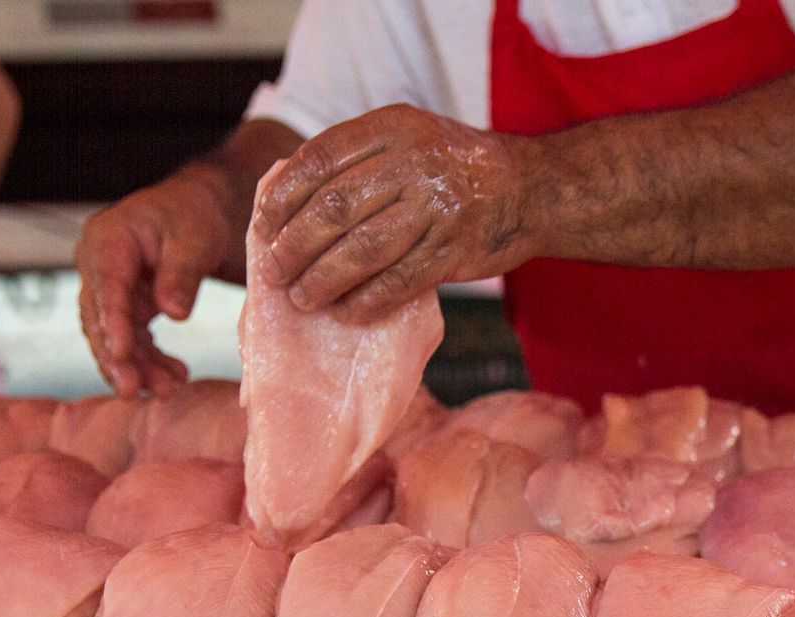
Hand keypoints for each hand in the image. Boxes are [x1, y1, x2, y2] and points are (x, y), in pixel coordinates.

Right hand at [75, 167, 236, 396]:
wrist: (198, 212)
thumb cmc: (194, 216)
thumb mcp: (195, 238)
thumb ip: (183, 273)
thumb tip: (173, 313)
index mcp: (107, 239)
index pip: (106, 287)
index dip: (113, 323)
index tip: (121, 355)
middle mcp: (97, 263)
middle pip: (99, 317)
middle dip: (116, 358)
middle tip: (134, 391)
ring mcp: (108, 286)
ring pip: (113, 335)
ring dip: (136, 366)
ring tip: (166, 390)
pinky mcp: (124, 304)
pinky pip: (130, 338)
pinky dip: (148, 360)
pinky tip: (172, 377)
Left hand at [253, 105, 536, 322]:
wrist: (532, 188)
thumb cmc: (457, 168)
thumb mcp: (409, 138)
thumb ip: (359, 158)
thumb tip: (289, 201)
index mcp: (392, 127)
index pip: (319, 160)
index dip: (283, 197)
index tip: (263, 226)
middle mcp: (413, 163)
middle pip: (334, 209)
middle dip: (294, 245)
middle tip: (273, 271)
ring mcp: (435, 208)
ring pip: (361, 250)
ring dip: (323, 279)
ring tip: (302, 297)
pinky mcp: (453, 250)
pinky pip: (398, 281)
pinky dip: (367, 300)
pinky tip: (347, 311)